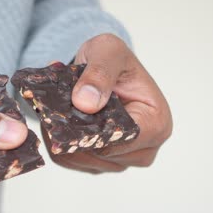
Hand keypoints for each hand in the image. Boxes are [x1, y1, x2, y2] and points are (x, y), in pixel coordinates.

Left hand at [47, 33, 171, 173]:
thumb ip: (100, 72)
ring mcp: (123, 158)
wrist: (100, 67)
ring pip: (85, 161)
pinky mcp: (103, 161)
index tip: (68, 114)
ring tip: (55, 114)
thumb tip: (86, 103)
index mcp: (157, 123)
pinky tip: (57, 125)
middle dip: (74, 135)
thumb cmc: (112, 58)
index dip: (92, 130)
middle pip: (102, 154)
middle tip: (55, 110)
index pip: (121, 140)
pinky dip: (61, 146)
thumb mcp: (108, 50)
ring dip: (64, 141)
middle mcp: (144, 147)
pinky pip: (75, 162)